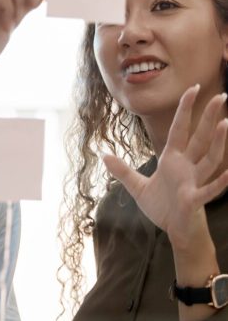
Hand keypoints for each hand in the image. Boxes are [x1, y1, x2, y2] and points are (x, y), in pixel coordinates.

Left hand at [103, 86, 227, 251]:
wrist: (175, 232)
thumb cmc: (163, 208)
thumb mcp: (138, 187)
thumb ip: (123, 171)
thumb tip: (104, 155)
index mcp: (173, 160)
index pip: (179, 130)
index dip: (185, 110)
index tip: (192, 88)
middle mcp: (187, 167)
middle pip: (200, 138)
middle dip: (209, 118)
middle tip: (221, 96)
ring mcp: (194, 182)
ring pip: (210, 159)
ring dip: (218, 142)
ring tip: (226, 123)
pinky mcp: (195, 200)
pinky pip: (210, 189)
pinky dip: (220, 181)